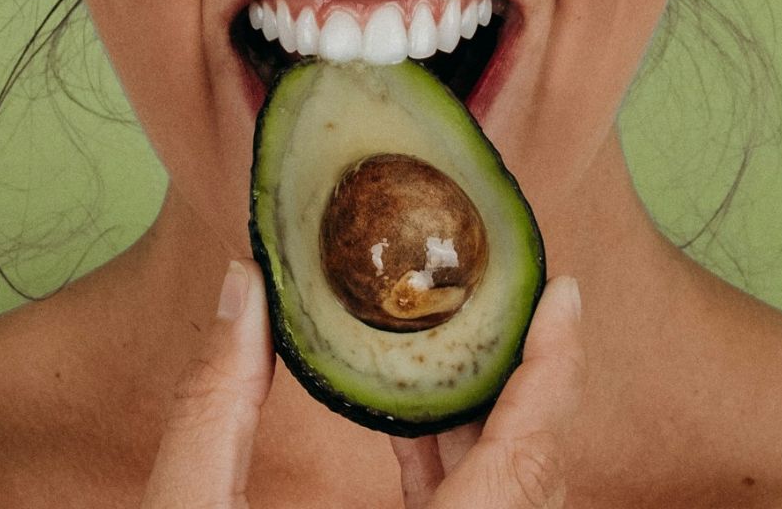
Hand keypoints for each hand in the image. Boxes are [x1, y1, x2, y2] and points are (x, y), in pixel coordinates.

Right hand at [140, 259, 584, 507]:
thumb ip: (214, 407)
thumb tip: (242, 294)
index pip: (526, 458)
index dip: (556, 370)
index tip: (567, 295)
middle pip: (529, 480)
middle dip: (525, 383)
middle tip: (510, 299)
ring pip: (508, 508)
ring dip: (490, 429)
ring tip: (457, 346)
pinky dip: (457, 476)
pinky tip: (411, 428)